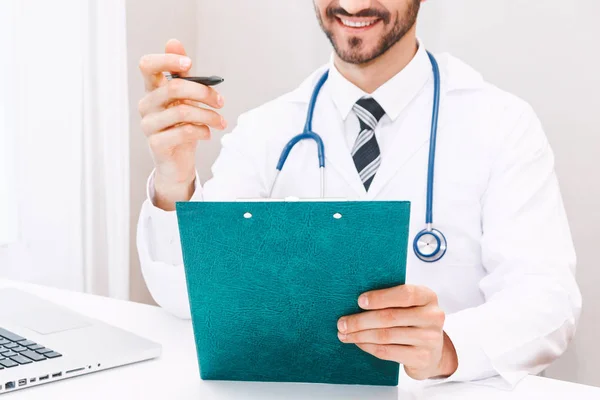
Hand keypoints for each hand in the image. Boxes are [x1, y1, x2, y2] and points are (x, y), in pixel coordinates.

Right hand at [137, 39, 226, 210]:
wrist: (177, 163)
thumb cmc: (182, 127)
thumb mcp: (185, 99)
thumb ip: (181, 74)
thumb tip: (173, 42)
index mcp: (152, 90)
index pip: (147, 65)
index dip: (167, 60)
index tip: (189, 64)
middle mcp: (146, 105)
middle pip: (174, 87)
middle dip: (204, 93)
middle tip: (221, 101)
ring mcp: (148, 125)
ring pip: (183, 111)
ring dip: (209, 115)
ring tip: (220, 121)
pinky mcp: (156, 144)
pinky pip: (184, 132)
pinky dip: (202, 131)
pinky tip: (208, 133)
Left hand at [337, 285, 457, 379]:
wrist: (433, 352)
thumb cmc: (414, 321)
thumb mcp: (410, 305)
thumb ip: (391, 299)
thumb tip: (357, 301)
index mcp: (428, 297)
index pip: (405, 294)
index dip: (380, 298)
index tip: (359, 301)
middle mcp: (432, 317)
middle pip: (390, 317)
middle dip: (361, 320)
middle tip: (342, 323)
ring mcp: (429, 339)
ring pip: (386, 336)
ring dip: (360, 335)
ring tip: (344, 334)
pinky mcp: (421, 358)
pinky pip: (387, 352)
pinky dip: (368, 347)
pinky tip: (358, 342)